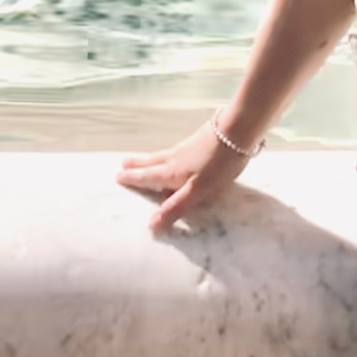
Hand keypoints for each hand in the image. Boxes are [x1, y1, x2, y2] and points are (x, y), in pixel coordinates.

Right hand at [116, 121, 253, 236]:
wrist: (238, 130)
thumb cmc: (217, 164)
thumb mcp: (197, 191)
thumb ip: (175, 207)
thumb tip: (151, 226)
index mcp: (172, 172)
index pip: (148, 177)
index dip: (134, 178)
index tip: (118, 176)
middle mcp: (176, 158)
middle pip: (152, 162)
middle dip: (138, 164)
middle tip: (123, 163)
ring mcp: (188, 147)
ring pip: (163, 155)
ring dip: (151, 158)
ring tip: (143, 159)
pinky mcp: (201, 140)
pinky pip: (176, 151)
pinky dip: (168, 155)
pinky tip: (176, 156)